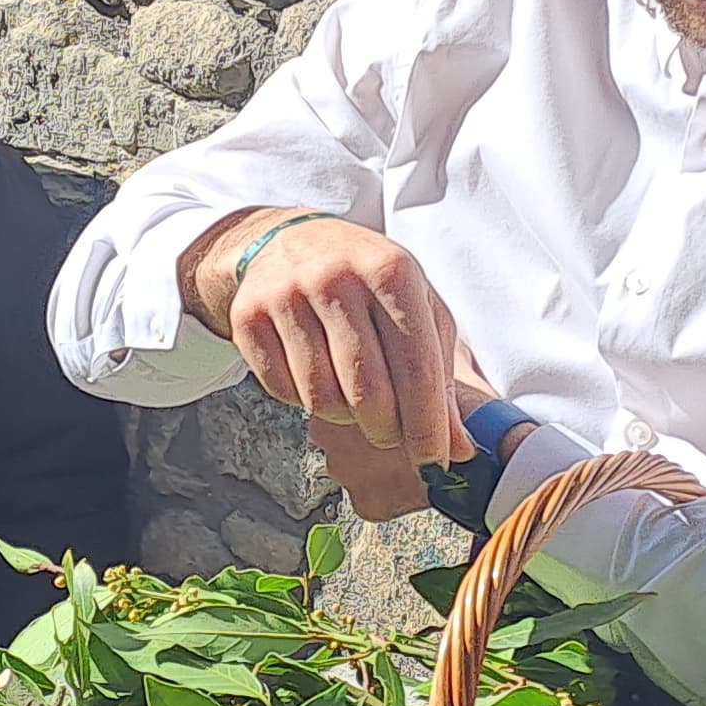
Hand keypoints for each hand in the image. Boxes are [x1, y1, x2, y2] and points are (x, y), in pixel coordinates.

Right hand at [179, 208, 477, 466]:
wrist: (290, 242)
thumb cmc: (368, 283)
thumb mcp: (416, 310)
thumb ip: (440, 379)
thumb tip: (457, 449)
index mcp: (390, 271)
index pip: (416, 368)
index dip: (427, 426)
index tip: (435, 464)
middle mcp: (336, 278)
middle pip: (368, 394)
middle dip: (387, 431)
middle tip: (391, 433)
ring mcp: (287, 296)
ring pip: (323, 399)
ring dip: (344, 416)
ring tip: (352, 394)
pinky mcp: (249, 317)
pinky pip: (283, 391)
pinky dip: (304, 399)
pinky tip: (315, 372)